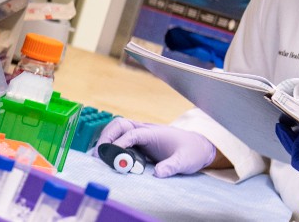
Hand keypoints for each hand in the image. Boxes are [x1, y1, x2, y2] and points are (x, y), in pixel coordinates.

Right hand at [96, 118, 217, 177]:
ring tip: (99, 156)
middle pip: (119, 125)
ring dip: (106, 139)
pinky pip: (121, 139)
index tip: (114, 158)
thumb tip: (158, 173)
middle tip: (99, 155)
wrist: (199, 147)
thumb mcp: (185, 161)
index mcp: (155, 133)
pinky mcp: (140, 143)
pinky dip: (111, 144)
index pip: (132, 133)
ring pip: (118, 130)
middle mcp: (145, 131)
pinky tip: (107, 157)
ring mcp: (141, 135)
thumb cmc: (192, 152)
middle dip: (107, 137)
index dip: (120, 144)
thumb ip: (172, 166)